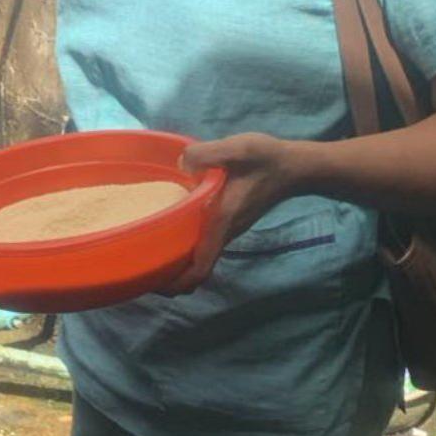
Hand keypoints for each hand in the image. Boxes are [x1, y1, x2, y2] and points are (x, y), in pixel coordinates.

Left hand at [163, 133, 305, 293]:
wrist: (295, 167)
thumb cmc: (266, 160)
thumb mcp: (237, 149)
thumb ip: (207, 154)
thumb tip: (180, 163)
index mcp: (221, 222)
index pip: (201, 266)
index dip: (178, 282)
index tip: (155, 286)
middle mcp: (224, 232)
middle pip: (196, 268)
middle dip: (171, 277)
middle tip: (139, 270)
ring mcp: (228, 228)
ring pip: (200, 256)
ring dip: (178, 262)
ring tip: (147, 253)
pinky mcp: (229, 220)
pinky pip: (205, 242)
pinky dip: (187, 246)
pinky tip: (169, 228)